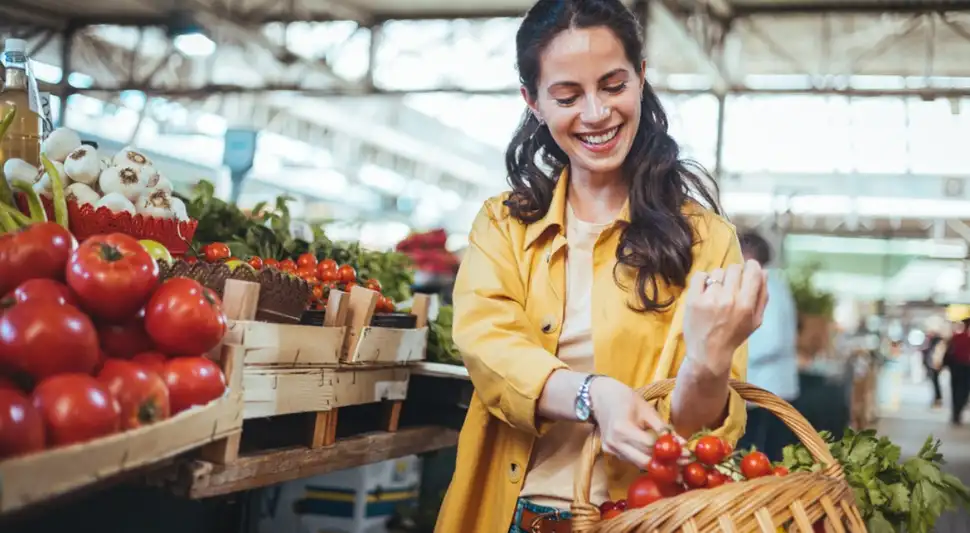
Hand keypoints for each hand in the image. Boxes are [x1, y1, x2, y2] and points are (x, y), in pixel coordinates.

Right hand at [588, 377, 679, 468]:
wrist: (599, 396)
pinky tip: (660, 459)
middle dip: (666, 464)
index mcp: (622, 428)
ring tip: (677, 463)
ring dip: (658, 464)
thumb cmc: (624, 398)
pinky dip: (646, 459)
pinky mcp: (610, 451)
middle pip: (644, 461)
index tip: (687, 453)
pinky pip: (631, 459)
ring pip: (638, 463)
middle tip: (686, 464)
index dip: (670, 451)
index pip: (650, 446)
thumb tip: (681, 443)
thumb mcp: (646, 409)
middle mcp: (614, 443)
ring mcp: (610, 449)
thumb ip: (662, 427)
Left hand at [683, 260, 768, 376]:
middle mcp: (729, 299)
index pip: (753, 271)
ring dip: (719, 280)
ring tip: (717, 294)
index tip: (748, 270)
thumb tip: (764, 272)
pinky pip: (700, 275)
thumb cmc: (734, 335)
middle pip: (734, 268)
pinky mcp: (693, 299)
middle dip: (735, 275)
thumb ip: (762, 296)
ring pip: (717, 272)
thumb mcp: (756, 320)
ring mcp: (710, 298)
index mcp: (746, 304)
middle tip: (731, 286)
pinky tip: (705, 291)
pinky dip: (703, 280)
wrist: (708, 353)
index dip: (752, 266)